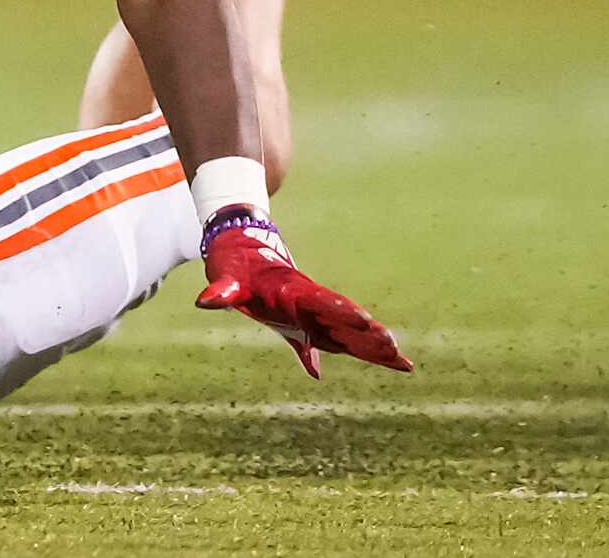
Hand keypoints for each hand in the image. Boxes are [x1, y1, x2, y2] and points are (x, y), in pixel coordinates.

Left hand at [195, 212, 412, 379]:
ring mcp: (315, 312)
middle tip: (392, 347)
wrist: (243, 245)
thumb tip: (205, 301)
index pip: (319, 301)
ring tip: (402, 361)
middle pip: (343, 319)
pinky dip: (364, 351)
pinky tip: (394, 363)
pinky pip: (342, 341)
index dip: (340, 311)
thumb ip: (221, 291)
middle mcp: (309, 301)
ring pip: (349, 333)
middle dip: (366, 334)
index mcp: (290, 290)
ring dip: (373, 346)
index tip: (365, 319)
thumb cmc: (233, 264)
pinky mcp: (314, 323)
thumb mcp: (225, 278)